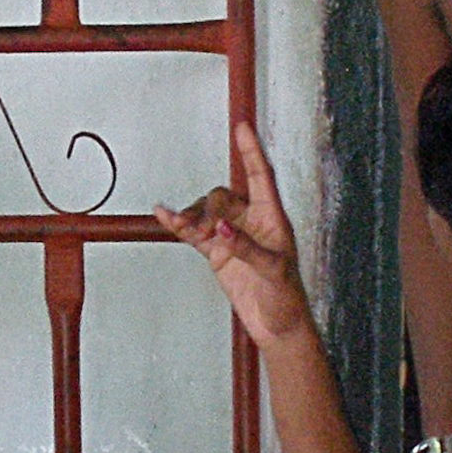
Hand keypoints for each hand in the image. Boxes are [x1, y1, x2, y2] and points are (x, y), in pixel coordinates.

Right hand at [156, 124, 312, 348]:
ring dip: (191, 217)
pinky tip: (164, 215)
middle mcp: (251, 221)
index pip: (261, 177)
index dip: (251, 151)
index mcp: (273, 218)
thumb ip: (247, 248)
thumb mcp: (273, 271)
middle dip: (208, 207)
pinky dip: (179, 223)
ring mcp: (231, 236)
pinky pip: (194, 232)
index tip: (242, 125)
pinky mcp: (216, 252)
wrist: (277, 327)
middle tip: (201, 228)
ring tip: (181, 226)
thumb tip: (222, 228)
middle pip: (223, 197)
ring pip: (205, 213)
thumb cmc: (287, 298)